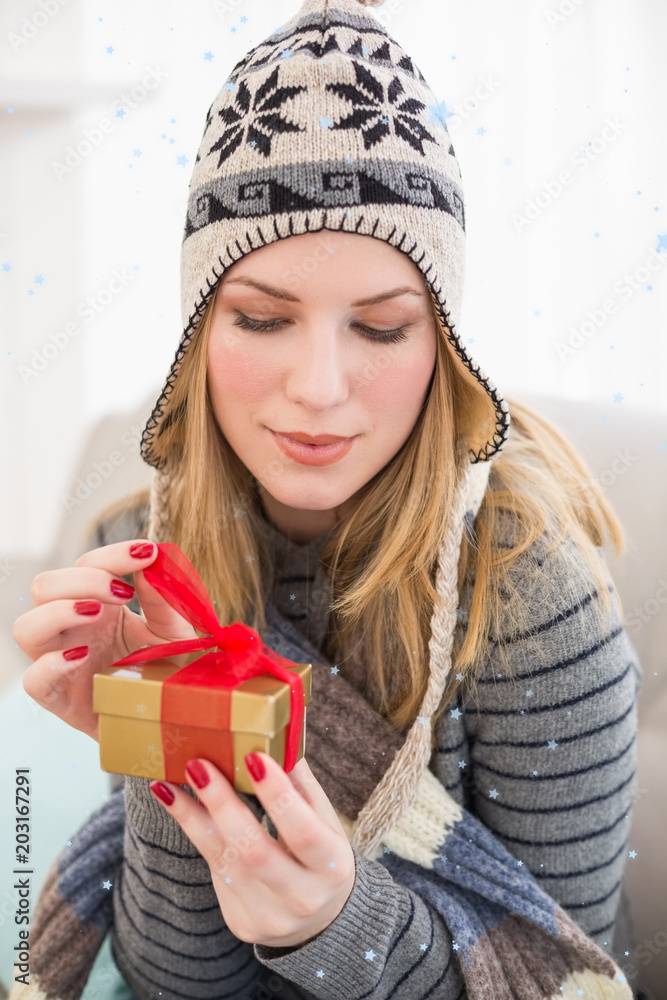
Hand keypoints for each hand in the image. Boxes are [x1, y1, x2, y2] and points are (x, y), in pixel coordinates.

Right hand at [12, 540, 197, 740]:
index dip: (111, 553)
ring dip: (60, 611)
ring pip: (26, 627)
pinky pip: (33, 681)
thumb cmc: (171, 673)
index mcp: (100, 606)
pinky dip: (51, 664)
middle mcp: (74, 630)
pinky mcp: (62, 700)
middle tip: (122, 592)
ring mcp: (62, 663)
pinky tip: (82, 656)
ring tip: (99, 613)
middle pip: (45, 585)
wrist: (176, 721)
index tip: (146, 553)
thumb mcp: (177, 632)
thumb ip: (165, 600)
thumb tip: (153, 564)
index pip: (86, 565)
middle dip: (83, 578)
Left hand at [149, 752, 355, 948]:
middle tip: (198, 766)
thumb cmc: (321, 853)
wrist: (323, 917)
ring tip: (168, 783)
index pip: (304, 831)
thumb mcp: (323, 820)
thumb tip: (278, 733)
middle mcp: (303, 899)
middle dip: (223, 805)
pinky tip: (175, 804)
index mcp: (332, 867)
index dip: (278, 796)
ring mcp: (269, 917)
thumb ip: (299, 782)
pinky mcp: (241, 922)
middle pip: (255, 851)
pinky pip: (214, 872)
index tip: (253, 757)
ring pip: (224, 862)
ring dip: (192, 818)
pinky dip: (195, 834)